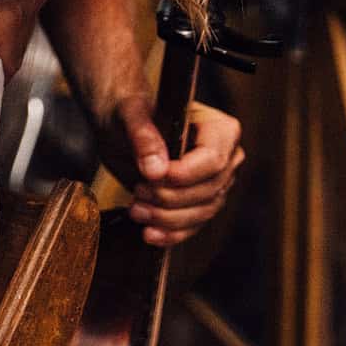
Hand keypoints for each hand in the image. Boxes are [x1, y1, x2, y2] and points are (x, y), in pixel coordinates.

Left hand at [100, 97, 244, 245]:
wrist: (119, 126)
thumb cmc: (129, 111)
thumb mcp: (129, 114)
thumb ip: (143, 137)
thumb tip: (156, 171)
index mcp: (220, 129)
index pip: (213, 160)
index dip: (185, 175)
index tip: (152, 178)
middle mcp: (226, 157)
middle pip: (209, 190)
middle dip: (170, 198)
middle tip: (138, 192)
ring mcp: (215, 183)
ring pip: (202, 212)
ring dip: (167, 218)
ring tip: (136, 210)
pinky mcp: (199, 202)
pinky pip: (193, 225)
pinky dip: (171, 234)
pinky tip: (149, 234)